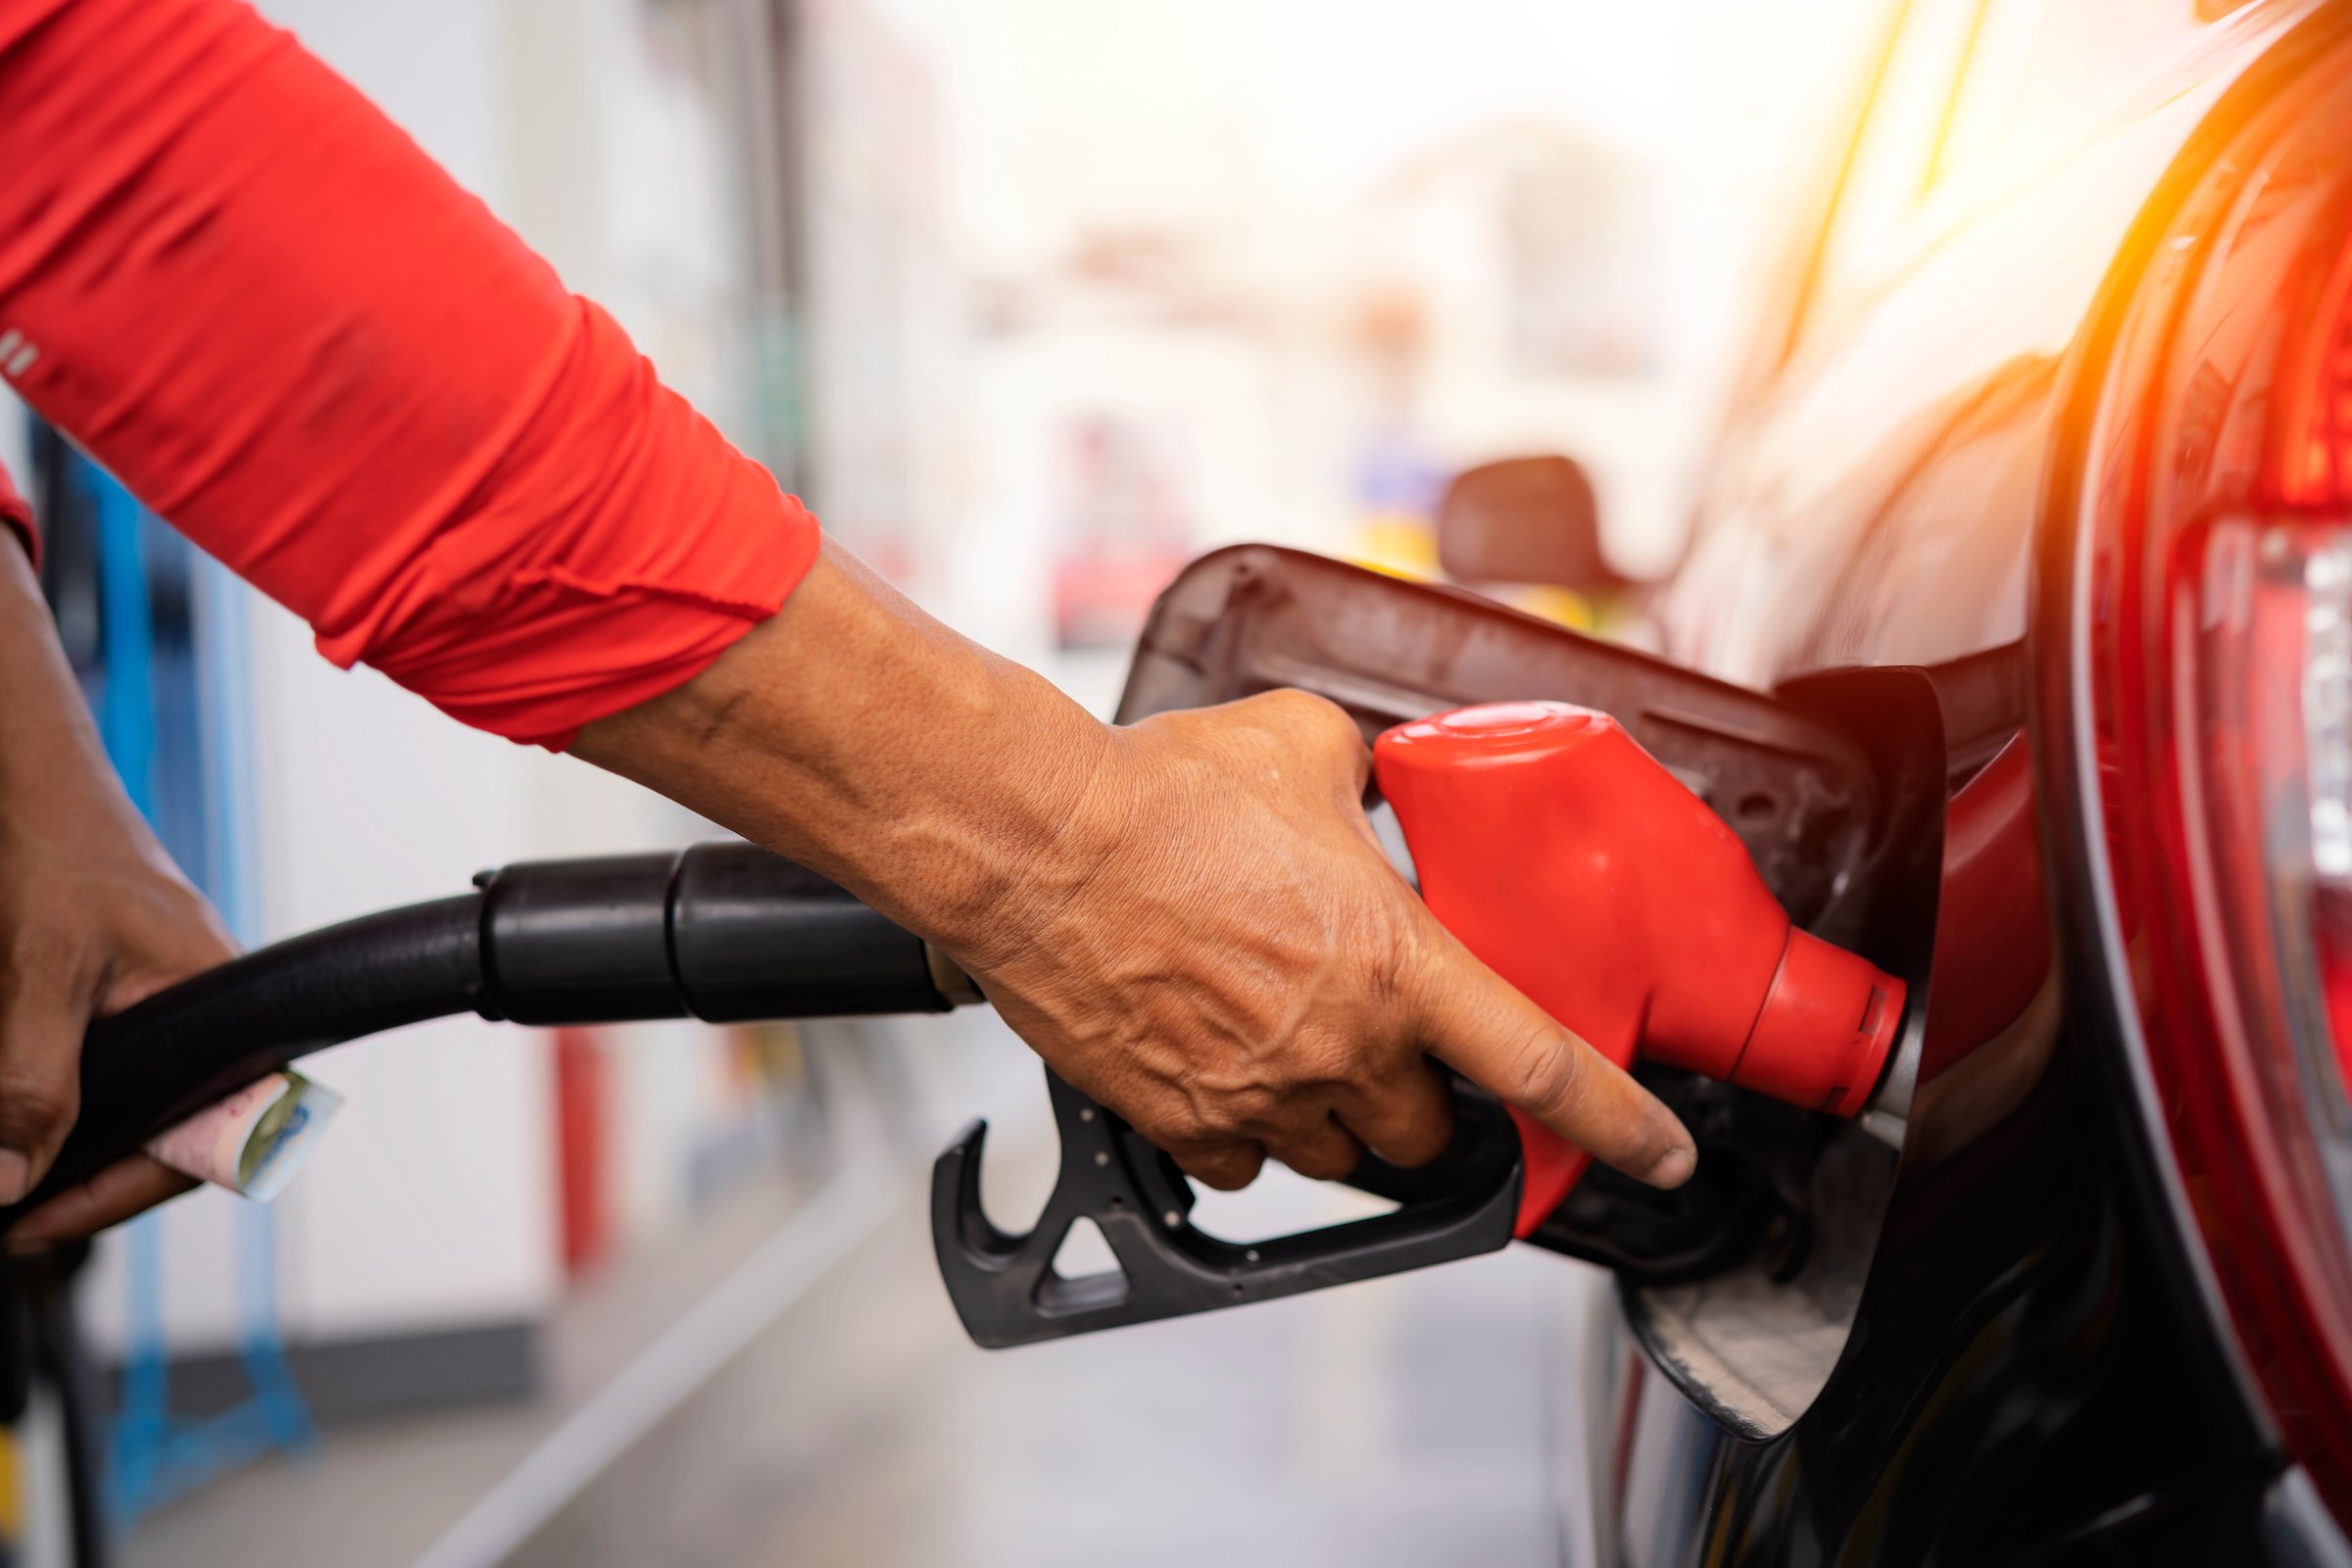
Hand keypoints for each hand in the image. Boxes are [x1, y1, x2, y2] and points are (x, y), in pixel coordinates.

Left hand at [0, 540, 234, 1250]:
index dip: (124, 1193)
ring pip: (134, 1098)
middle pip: (170, 1129)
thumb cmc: (55, 846)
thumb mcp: (39, 974)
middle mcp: (203, 1005)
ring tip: (8, 1175)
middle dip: (91, 1179)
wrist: (26, 773)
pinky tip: (16, 1111)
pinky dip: (56, 1094)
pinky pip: (107, 1062)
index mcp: (219, 1003)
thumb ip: (32, 1082)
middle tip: (12, 1214)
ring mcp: (162, 995)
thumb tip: (9, 1181)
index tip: (36, 1225)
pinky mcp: (121, 984)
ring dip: (69, 1139)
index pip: (208, 1137)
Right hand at [578, 541, 1695, 1191]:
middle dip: (1424, 1105)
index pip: (1543, 1065)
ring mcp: (1259, 1097)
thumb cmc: (1162, 792)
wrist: (1035, 845)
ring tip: (1297, 1051)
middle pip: (1428, 1135)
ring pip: (1334, 1158)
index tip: (1662, 1153)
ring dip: (1335, 1119)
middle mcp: (1342, 1049)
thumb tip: (1364, 775)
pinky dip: (1243, 1134)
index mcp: (1399, 964)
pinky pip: (1238, 1167)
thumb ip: (1358, 774)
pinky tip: (1222, 1073)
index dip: (1621, 1122)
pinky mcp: (1178, 1121)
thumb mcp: (1297, 746)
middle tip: (1395, 1053)